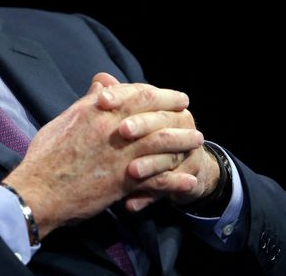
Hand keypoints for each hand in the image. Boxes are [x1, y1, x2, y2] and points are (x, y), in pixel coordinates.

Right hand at [2, 73, 201, 237]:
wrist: (38, 191)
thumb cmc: (45, 156)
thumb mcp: (64, 121)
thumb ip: (87, 103)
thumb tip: (103, 85)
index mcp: (95, 110)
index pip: (135, 93)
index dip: (157, 93)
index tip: (169, 95)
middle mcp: (111, 128)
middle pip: (154, 113)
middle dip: (175, 111)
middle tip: (189, 112)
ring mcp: (119, 154)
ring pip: (161, 143)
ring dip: (183, 142)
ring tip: (197, 142)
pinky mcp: (122, 181)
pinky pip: (157, 178)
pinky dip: (174, 179)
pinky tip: (187, 179)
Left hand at [97, 74, 221, 211]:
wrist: (176, 170)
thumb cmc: (143, 137)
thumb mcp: (129, 118)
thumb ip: (117, 101)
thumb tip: (100, 80)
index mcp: (165, 104)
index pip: (146, 95)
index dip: (123, 95)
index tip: (101, 100)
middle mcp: (180, 124)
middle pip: (162, 121)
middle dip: (142, 125)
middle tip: (121, 131)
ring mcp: (186, 152)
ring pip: (168, 156)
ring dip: (149, 164)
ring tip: (130, 171)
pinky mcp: (186, 180)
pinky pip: (168, 189)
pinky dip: (148, 198)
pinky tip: (130, 205)